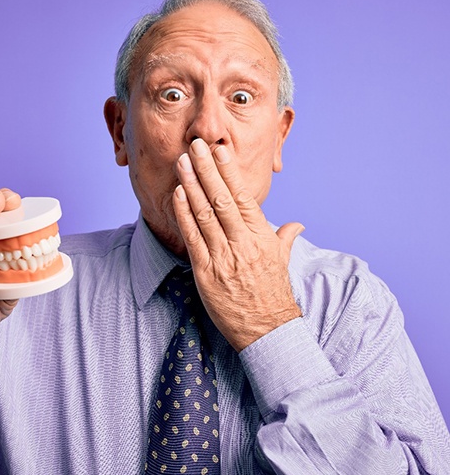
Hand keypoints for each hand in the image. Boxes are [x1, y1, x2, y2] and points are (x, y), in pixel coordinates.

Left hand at [172, 139, 303, 351]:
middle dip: (207, 170)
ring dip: (192, 186)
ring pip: (205, 215)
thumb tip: (296, 225)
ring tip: (182, 163)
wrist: (267, 329)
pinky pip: (193, 239)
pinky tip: (177, 195)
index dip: (229, 172)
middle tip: (195, 145)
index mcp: (261, 237)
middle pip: (222, 199)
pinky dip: (185, 215)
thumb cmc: (273, 293)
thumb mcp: (283, 261)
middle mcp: (243, 243)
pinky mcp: (207, 273)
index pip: (244, 197)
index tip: (219, 151)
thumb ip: (285, 238)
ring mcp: (224, 258)